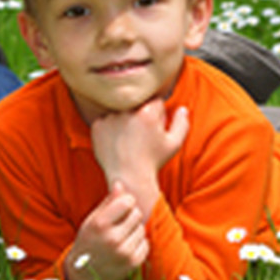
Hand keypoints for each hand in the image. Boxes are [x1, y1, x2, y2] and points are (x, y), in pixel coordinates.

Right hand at [64, 182, 149, 279]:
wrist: (83, 273)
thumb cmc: (88, 240)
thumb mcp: (92, 219)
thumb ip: (108, 202)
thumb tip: (120, 184)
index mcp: (100, 224)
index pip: (127, 202)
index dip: (126, 202)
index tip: (122, 206)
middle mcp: (112, 239)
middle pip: (137, 214)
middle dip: (131, 216)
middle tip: (121, 222)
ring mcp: (123, 253)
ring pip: (142, 229)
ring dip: (135, 230)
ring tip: (122, 235)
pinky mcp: (132, 263)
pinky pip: (146, 244)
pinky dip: (139, 243)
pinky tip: (127, 245)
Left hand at [90, 100, 188, 217]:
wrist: (128, 177)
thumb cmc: (153, 161)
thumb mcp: (174, 144)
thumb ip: (181, 123)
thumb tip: (182, 108)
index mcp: (148, 112)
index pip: (155, 102)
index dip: (157, 115)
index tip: (154, 128)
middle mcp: (127, 111)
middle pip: (137, 105)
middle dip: (141, 115)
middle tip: (141, 135)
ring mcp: (110, 118)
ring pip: (121, 111)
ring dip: (124, 119)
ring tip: (128, 140)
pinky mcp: (98, 126)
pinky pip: (106, 120)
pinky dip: (110, 128)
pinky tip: (117, 142)